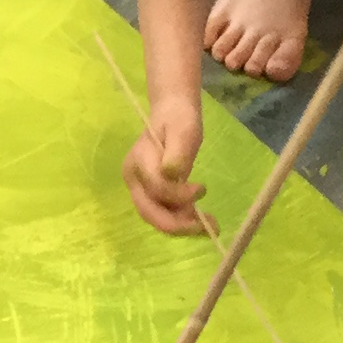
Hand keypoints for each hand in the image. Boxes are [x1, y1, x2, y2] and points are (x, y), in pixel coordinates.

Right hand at [125, 102, 209, 234]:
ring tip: (208, 224)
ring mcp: (139, 188)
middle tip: (206, 229)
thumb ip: (178, 151)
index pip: (157, 188)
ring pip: (156, 216)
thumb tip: (172, 173)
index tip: (203, 189)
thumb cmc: (178, 119)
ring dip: (182, 224)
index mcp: (139, 162)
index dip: (179, 195)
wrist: (171, 113)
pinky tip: (200, 218)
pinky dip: (181, 218)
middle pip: (150, 212)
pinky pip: (162, 212)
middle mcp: (134, 179)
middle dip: (178, 224)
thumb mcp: (183, 130)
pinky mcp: (149, 193)